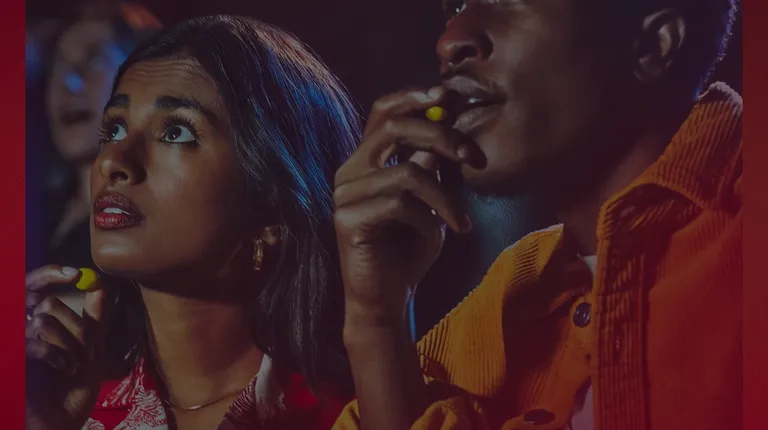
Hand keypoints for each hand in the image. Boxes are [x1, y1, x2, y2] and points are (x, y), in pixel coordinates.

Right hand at [25, 265, 105, 429]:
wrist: (63, 419)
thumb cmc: (74, 387)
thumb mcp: (91, 348)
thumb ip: (93, 317)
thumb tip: (99, 285)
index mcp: (39, 321)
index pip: (35, 285)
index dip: (49, 274)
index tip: (74, 274)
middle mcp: (23, 328)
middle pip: (47, 303)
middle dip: (76, 326)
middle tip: (87, 349)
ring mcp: (16, 344)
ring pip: (44, 322)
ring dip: (70, 345)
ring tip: (75, 364)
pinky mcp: (13, 360)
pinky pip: (37, 343)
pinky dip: (58, 356)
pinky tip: (64, 369)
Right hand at [334, 87, 474, 327]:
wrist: (388, 298)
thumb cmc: (409, 248)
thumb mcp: (428, 199)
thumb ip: (429, 163)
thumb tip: (447, 119)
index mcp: (366, 160)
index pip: (383, 112)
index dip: (414, 97)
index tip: (449, 97)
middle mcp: (350, 171)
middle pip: (394, 128)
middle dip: (441, 135)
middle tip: (474, 157)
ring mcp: (345, 194)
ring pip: (407, 173)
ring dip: (445, 198)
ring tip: (460, 222)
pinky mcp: (347, 219)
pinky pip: (400, 205)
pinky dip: (428, 219)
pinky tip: (439, 235)